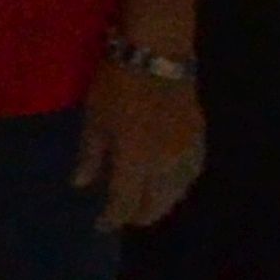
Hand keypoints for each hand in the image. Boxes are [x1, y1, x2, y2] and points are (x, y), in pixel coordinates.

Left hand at [77, 38, 205, 230]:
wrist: (158, 54)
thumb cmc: (117, 84)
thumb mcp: (94, 118)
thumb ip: (90, 156)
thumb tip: (81, 185)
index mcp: (135, 162)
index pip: (124, 203)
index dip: (112, 218)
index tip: (101, 225)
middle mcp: (164, 166)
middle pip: (156, 204)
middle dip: (139, 214)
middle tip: (126, 216)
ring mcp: (186, 154)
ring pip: (177, 193)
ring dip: (161, 203)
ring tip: (146, 204)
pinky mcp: (199, 140)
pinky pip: (191, 175)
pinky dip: (178, 186)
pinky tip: (170, 184)